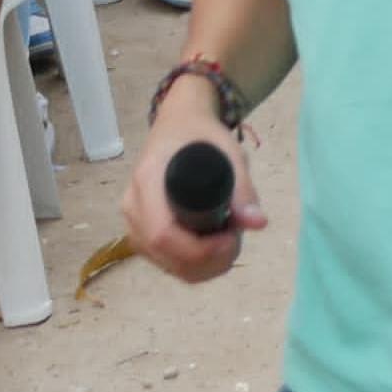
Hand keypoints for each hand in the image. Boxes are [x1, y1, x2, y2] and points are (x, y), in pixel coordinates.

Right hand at [122, 90, 263, 282]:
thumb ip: (242, 189)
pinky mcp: (141, 233)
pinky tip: (214, 248)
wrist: (177, 126)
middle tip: (236, 240)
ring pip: (167, 264)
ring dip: (204, 266)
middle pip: (164, 254)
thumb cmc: (200, 135)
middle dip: (208, 261)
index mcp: (148, 180)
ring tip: (228, 240)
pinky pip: (166, 262)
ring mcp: (133, 222)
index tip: (231, 238)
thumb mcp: (228, 152)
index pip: (162, 233)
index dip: (199, 249)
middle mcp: (133, 205)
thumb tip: (258, 223)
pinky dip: (194, 265)